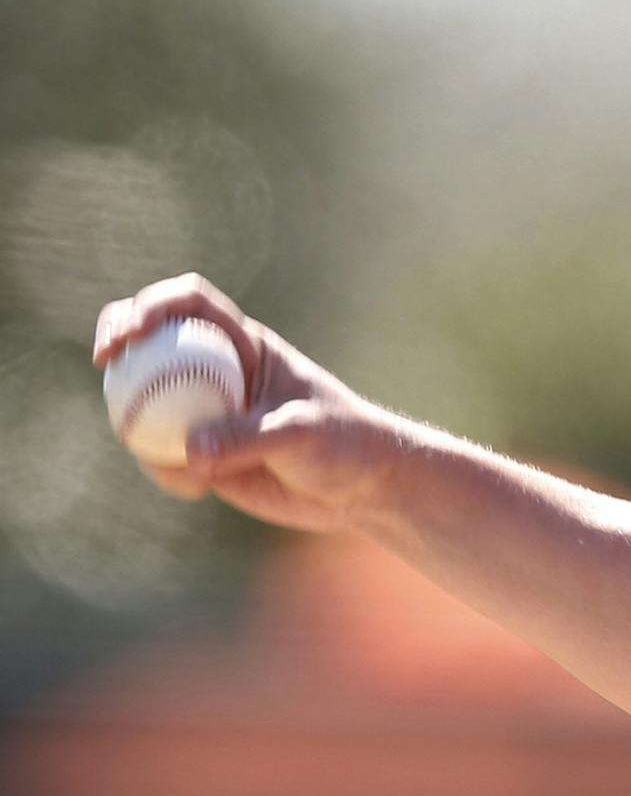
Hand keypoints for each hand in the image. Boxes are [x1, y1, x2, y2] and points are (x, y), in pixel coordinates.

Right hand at [92, 274, 405, 533]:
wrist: (360, 490)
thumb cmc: (344, 444)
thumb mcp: (301, 434)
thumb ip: (246, 438)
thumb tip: (189, 449)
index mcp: (245, 345)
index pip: (191, 304)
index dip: (154, 305)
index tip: (133, 333)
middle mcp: (217, 371)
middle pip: (151, 339)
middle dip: (117, 339)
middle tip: (104, 362)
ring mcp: (204, 411)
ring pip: (143, 402)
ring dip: (138, 426)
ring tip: (188, 468)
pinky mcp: (200, 452)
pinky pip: (160, 455)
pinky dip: (165, 471)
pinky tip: (200, 491)